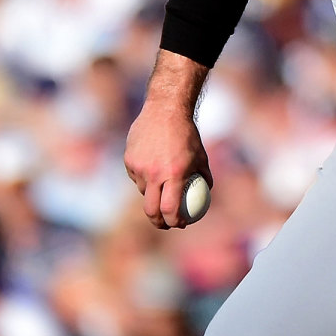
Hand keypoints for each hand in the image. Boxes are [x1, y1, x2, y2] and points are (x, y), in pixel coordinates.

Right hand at [124, 51, 213, 228]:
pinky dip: (144, 177)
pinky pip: (136, 176)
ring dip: (152, 193)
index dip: (173, 221)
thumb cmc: (188, 134)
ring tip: (161, 183)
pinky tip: (152, 167)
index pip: (170, 208)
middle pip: (151, 209)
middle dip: (157, 222)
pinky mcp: (129, 160)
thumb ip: (204, 176)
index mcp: (175, 173)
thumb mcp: (201, 155)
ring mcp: (139, 167)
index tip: (178, 224)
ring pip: (143, 191)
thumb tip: (206, 193)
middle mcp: (155, 173)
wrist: (165, 110)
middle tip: (164, 223)